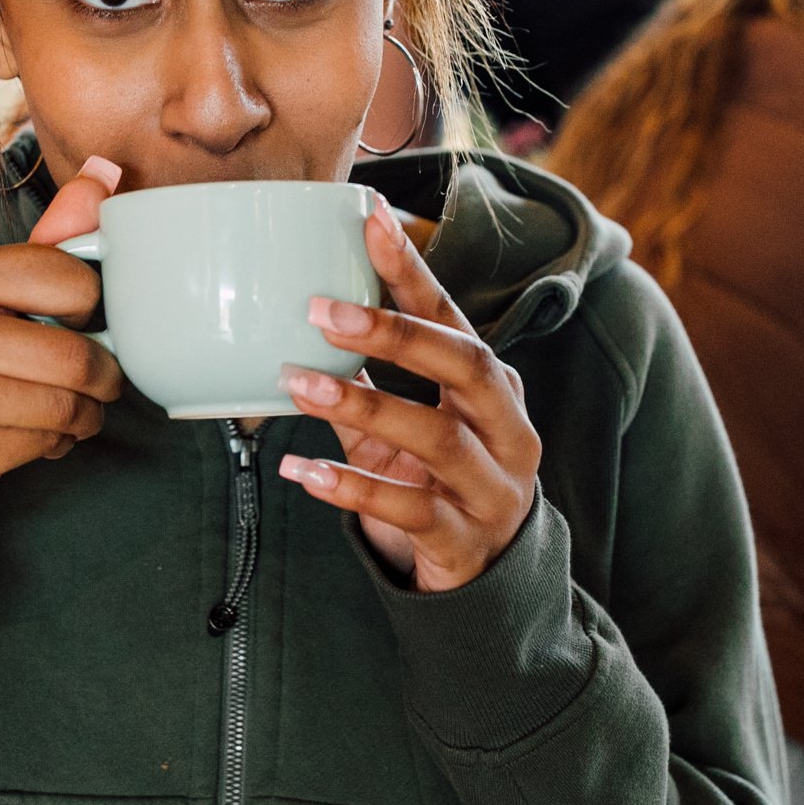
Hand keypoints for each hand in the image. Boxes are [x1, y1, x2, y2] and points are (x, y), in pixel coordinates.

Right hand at [0, 158, 126, 620]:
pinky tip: (31, 443)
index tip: (79, 323)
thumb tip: (105, 172)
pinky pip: (44, 443)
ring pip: (64, 402)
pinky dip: (55, 447)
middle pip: (75, 350)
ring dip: (81, 418)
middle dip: (100, 377)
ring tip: (61, 417)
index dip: (94, 310)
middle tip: (90, 385)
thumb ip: (45, 244)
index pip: (68, 275)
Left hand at [276, 199, 542, 592]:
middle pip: (465, 366)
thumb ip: (371, 380)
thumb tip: (308, 318)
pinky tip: (302, 471)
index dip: (414, 271)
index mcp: (493, 389)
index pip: (455, 319)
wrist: (488, 583)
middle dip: (396, 333)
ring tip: (297, 384)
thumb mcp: (412, 428)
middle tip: (324, 309)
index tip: (371, 221)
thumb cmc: (444, 485)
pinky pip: (409, 510)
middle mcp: (506, 430)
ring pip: (436, 437)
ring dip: (362, 406)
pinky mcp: (466, 540)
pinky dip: (351, 487)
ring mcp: (492, 487)